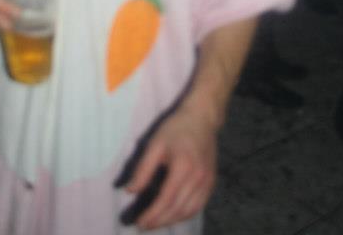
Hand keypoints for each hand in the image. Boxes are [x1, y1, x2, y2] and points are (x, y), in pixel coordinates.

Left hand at [123, 106, 216, 229]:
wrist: (202, 118)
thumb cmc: (176, 129)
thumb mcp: (155, 144)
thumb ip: (143, 169)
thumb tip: (130, 191)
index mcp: (183, 167)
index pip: (166, 199)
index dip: (152, 214)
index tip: (138, 222)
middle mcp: (198, 177)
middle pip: (178, 209)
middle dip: (160, 221)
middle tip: (144, 226)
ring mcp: (207, 181)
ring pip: (189, 211)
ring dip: (172, 221)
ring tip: (156, 223)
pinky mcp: (211, 182)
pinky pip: (198, 206)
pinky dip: (185, 215)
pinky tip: (173, 215)